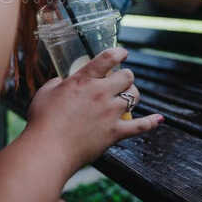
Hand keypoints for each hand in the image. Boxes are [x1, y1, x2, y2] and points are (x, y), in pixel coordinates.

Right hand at [24, 48, 160, 168]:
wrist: (48, 149)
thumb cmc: (42, 122)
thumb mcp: (44, 93)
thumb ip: (57, 84)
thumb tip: (63, 82)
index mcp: (83, 80)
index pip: (108, 58)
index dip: (119, 53)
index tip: (123, 53)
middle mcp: (100, 93)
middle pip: (126, 76)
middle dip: (126, 76)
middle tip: (122, 80)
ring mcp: (110, 113)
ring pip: (134, 97)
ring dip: (133, 95)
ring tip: (129, 97)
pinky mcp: (115, 133)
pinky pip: (139, 126)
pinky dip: (151, 122)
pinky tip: (159, 119)